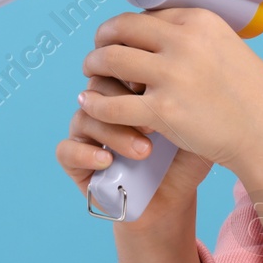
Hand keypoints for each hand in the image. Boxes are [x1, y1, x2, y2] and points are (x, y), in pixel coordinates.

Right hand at [55, 73, 212, 234]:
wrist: (173, 199)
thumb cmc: (184, 159)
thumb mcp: (196, 126)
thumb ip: (189, 97)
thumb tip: (186, 69)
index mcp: (128, 90)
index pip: (120, 64)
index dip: (134, 75)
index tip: (160, 93)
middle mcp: (103, 106)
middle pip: (97, 85)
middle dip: (123, 102)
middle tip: (153, 124)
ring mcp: (87, 133)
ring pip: (85, 117)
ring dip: (114, 133)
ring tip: (145, 151)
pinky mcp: (75, 161)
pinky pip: (67, 150)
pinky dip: (86, 154)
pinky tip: (109, 162)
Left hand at [77, 7, 262, 174]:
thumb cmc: (251, 96)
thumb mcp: (225, 48)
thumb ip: (192, 39)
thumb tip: (156, 33)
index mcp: (198, 21)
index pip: (145, 16)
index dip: (126, 29)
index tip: (120, 42)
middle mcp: (183, 41)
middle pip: (120, 29)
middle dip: (101, 40)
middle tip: (96, 56)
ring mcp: (172, 75)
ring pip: (109, 61)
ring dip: (93, 67)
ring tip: (91, 77)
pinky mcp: (164, 111)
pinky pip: (112, 103)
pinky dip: (96, 103)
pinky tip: (90, 104)